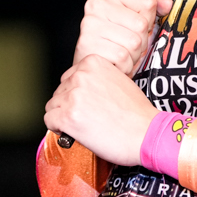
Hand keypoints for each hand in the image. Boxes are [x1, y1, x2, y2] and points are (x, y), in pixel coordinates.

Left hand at [44, 56, 158, 165]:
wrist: (147, 133)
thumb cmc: (137, 113)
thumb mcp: (118, 81)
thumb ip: (97, 80)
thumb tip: (80, 91)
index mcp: (92, 63)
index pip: (69, 78)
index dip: (77, 94)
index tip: (88, 105)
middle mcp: (80, 76)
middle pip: (59, 92)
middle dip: (69, 106)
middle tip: (88, 118)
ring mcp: (73, 96)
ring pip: (52, 106)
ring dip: (64, 117)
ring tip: (84, 126)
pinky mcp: (67, 116)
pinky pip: (49, 120)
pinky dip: (58, 128)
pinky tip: (74, 132)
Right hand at [74, 0, 172, 75]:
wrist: (91, 66)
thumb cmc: (115, 42)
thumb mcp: (135, 21)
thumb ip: (151, 9)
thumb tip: (167, 4)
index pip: (148, 3)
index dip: (148, 21)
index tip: (134, 27)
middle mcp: (96, 4)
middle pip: (142, 24)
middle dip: (141, 41)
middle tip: (127, 45)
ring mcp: (90, 24)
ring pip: (134, 42)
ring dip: (133, 55)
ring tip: (121, 54)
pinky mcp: (87, 44)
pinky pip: (123, 57)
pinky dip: (124, 65)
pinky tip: (114, 62)